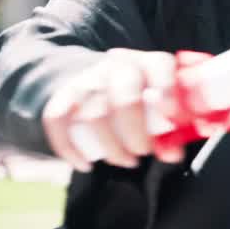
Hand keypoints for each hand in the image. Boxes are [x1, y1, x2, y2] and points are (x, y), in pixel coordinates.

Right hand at [41, 48, 183, 171]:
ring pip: (94, 115)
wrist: (97, 80)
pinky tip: (85, 165)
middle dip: (136, 134)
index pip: (159, 66)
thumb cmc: (142, 99)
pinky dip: (69, 148)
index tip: (172, 118)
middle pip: (125, 98)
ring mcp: (89, 78)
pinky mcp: (63, 94)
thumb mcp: (161, 102)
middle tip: (144, 152)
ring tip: (126, 161)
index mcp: (149, 63)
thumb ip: (173, 126)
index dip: (167, 91)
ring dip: (111, 148)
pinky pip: (57, 120)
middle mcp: (118, 65)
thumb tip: (173, 154)